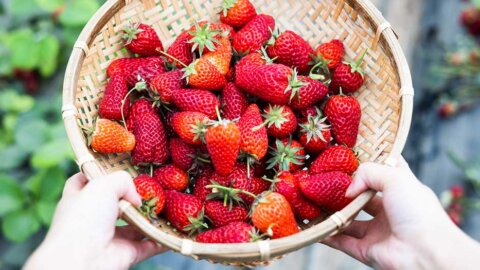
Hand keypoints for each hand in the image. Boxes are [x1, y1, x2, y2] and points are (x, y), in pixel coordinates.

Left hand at [24, 172, 164, 269]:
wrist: (82, 259)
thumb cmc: (84, 218)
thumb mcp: (102, 184)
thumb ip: (122, 180)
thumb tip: (137, 198)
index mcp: (79, 199)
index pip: (85, 182)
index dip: (98, 174)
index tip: (114, 167)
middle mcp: (93, 219)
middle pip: (115, 203)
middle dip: (132, 197)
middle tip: (151, 188)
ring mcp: (110, 237)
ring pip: (135, 225)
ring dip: (150, 218)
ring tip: (167, 206)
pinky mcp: (126, 253)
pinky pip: (149, 244)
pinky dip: (161, 239)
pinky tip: (173, 230)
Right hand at [323, 157, 479, 268]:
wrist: (426, 253)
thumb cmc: (419, 212)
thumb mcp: (396, 177)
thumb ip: (368, 173)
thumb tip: (348, 188)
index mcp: (401, 190)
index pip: (385, 171)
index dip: (370, 161)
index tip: (350, 154)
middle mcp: (389, 210)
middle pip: (361, 196)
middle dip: (344, 189)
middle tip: (324, 178)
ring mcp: (377, 231)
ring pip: (348, 219)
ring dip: (332, 212)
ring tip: (314, 200)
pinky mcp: (366, 250)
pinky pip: (341, 241)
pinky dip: (327, 235)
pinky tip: (313, 225)